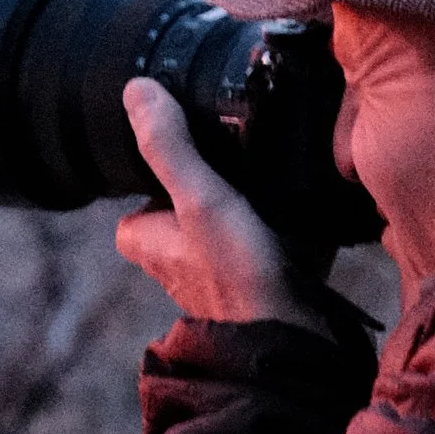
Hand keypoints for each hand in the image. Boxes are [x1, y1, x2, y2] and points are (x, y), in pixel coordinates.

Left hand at [114, 80, 325, 328]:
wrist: (294, 341)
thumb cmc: (240, 279)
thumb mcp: (201, 200)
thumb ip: (170, 148)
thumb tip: (136, 91)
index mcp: (141, 234)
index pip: (153, 167)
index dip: (186, 149)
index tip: (214, 142)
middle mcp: (170, 250)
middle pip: (195, 182)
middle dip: (224, 172)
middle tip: (253, 164)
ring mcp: (212, 262)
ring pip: (231, 202)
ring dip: (255, 191)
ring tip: (277, 183)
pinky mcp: (251, 271)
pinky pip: (262, 225)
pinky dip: (279, 215)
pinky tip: (298, 206)